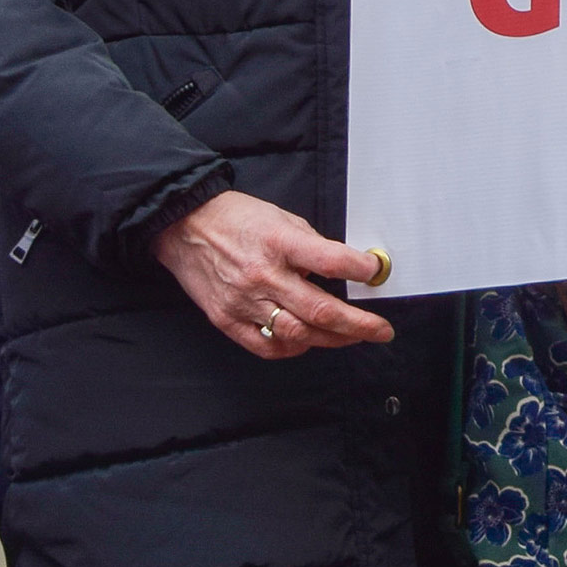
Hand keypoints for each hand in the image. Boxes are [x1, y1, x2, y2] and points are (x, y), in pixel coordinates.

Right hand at [153, 190, 396, 360]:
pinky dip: (293, 348)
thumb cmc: (236, 220)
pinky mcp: (227, 320)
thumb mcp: (281, 218)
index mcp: (279, 242)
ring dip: (331, 339)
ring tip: (351, 336)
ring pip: (298, 334)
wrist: (185, 227)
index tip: (375, 273)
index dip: (359, 270)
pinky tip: (308, 340)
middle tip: (381, 330)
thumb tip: (345, 268)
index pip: (330, 261)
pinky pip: (267, 346)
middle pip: (320, 310)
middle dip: (358, 324)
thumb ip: (312, 246)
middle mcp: (262, 275)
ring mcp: (243, 302)